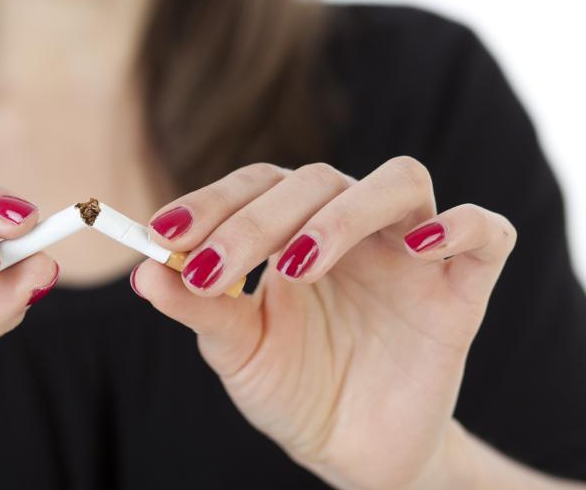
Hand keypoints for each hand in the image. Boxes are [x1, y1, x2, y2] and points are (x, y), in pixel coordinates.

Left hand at [133, 157, 516, 489]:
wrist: (352, 450)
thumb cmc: (293, 389)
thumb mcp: (239, 351)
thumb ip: (198, 307)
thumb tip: (142, 271)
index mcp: (293, 231)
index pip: (256, 186)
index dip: (210, 201)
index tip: (161, 232)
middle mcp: (352, 228)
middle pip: (316, 179)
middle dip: (256, 220)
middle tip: (210, 267)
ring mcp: (410, 253)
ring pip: (397, 182)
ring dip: (340, 215)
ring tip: (295, 268)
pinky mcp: (462, 290)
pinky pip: (488, 233)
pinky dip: (463, 225)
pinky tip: (421, 247)